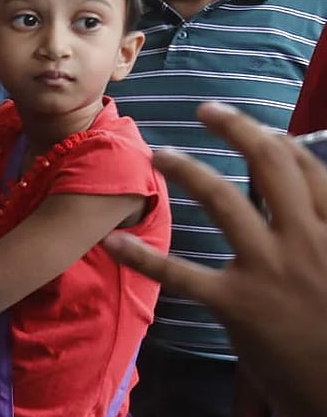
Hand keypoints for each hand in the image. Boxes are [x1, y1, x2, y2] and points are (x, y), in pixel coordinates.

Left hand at [102, 102, 326, 416]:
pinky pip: (180, 273)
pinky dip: (141, 256)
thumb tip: (304, 215)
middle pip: (268, 163)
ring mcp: (269, 270)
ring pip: (221, 199)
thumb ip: (323, 237)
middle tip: (207, 111)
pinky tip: (111, 242)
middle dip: (236, 128)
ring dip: (185, 168)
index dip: (279, 141)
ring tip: (158, 154)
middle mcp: (306, 240)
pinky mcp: (237, 305)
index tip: (260, 130)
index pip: (308, 168)